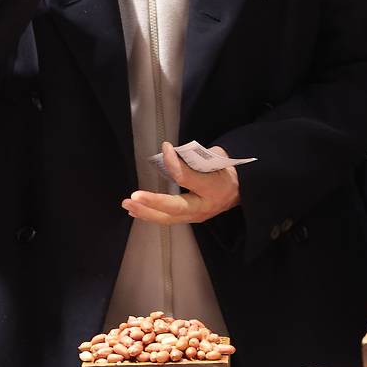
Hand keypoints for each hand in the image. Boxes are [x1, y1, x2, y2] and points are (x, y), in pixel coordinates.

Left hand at [122, 141, 239, 224]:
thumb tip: (171, 153)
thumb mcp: (218, 158)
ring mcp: (196, 216)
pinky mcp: (188, 219)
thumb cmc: (226, 170)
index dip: (174, 162)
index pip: (189, 178)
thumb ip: (197, 156)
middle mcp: (205, 206)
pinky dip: (150, 215)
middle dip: (153, 203)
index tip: (165, 147)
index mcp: (215, 188)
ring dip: (146, 212)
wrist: (239, 191)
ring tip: (127, 204)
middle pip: (176, 207)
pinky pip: (167, 219)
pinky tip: (135, 211)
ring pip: (168, 218)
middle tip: (134, 197)